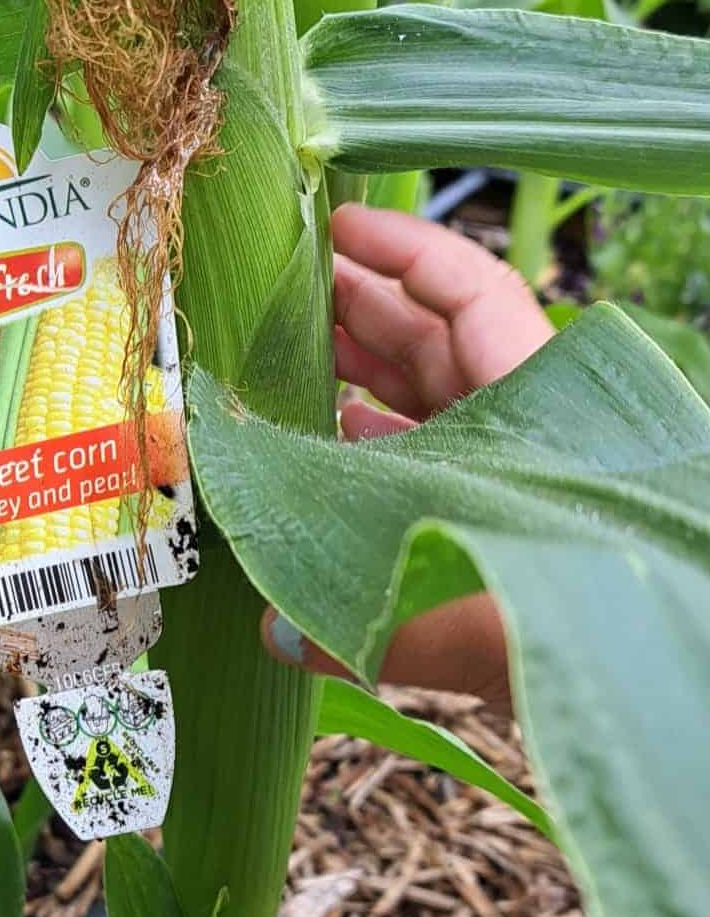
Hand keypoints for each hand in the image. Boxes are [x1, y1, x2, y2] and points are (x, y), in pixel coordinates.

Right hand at [264, 203, 553, 711]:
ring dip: (356, 379)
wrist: (640, 691)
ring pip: (428, 403)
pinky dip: (372, 453)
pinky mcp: (500, 524)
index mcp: (533, 405)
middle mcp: (523, 428)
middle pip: (438, 339)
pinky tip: (316, 454)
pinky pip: (426, 466)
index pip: (471, 291)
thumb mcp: (466, 612)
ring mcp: (511, 474)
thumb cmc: (581, 631)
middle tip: (278, 291)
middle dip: (359, 308)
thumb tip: (276, 633)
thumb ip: (361, 620)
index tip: (335, 225)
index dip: (403, 249)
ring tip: (279, 363)